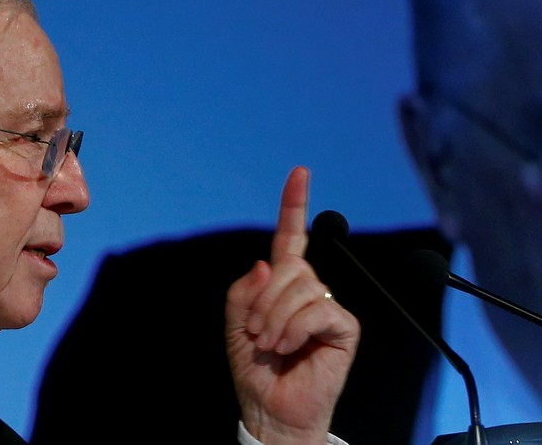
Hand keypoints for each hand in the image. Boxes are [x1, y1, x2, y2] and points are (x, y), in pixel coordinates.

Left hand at [225, 166, 359, 444]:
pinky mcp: (344, 326)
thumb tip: (266, 263)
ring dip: (275, 319)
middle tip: (256, 333)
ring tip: (270, 345)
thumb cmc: (254, 367)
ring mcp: (326, 306)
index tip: (299, 173)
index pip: (290, 237)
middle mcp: (307, 289)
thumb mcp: (236, 324)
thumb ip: (244, 290)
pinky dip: (294, 329)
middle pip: (290, 266)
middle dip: (263, 301)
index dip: (293, 205)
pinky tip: (287, 348)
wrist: (271, 407)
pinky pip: (317, 310)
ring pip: (301, 287)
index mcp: (281, 283)